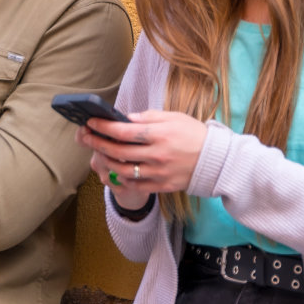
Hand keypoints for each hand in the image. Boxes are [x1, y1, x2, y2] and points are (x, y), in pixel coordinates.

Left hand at [75, 109, 208, 207]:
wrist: (217, 160)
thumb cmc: (194, 134)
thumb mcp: (174, 118)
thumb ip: (148, 117)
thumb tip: (125, 118)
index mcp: (160, 134)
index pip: (123, 131)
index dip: (103, 127)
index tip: (90, 122)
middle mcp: (158, 154)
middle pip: (118, 151)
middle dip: (97, 143)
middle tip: (86, 137)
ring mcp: (159, 172)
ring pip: (122, 170)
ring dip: (107, 161)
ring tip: (100, 153)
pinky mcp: (162, 186)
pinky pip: (134, 185)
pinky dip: (122, 178)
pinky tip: (116, 170)